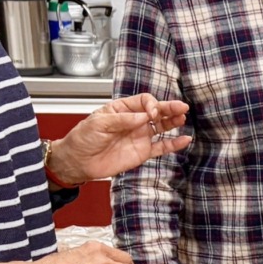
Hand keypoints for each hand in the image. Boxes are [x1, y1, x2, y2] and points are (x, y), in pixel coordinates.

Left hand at [49, 93, 189, 184]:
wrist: (78, 162)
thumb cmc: (83, 139)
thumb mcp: (99, 123)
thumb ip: (122, 119)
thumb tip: (143, 117)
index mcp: (122, 109)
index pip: (144, 101)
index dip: (151, 105)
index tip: (151, 113)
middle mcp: (134, 121)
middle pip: (156, 111)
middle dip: (169, 108)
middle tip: (181, 107)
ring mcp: (140, 137)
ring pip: (162, 127)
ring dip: (173, 122)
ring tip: (183, 117)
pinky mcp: (142, 152)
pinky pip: (161, 147)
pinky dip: (173, 144)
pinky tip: (184, 140)